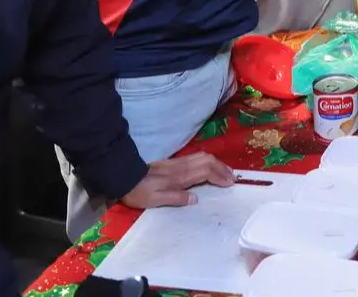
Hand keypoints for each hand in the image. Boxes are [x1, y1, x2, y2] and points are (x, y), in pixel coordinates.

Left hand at [121, 152, 235, 208]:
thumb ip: (176, 198)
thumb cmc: (140, 192)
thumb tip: (195, 199)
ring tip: (225, 172)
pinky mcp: (174, 163)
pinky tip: (210, 168)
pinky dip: (208, 162)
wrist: (125, 177)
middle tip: (233, 177)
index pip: (206, 172)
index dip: (219, 176)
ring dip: (217, 163)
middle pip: (208, 161)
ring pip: (203, 157)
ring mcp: (178, 163)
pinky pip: (197, 158)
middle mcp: (182, 167)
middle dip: (222, 168)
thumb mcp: (155, 200)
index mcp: (180, 177)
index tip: (230, 183)